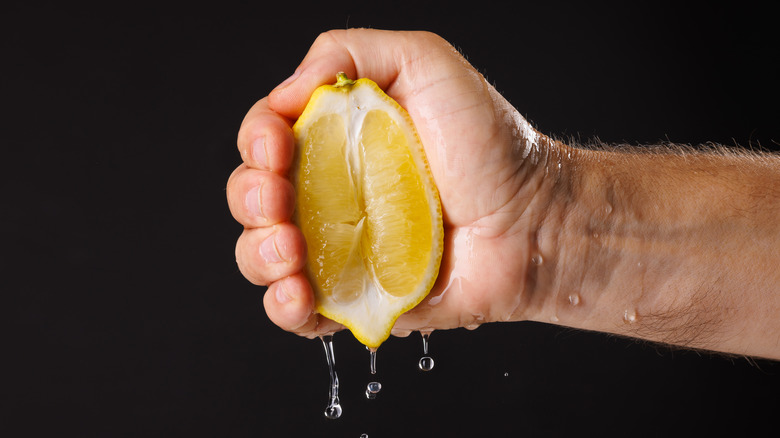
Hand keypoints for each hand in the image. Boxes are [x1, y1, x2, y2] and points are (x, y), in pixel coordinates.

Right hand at [226, 29, 557, 338]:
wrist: (534, 220)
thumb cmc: (491, 143)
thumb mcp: (425, 62)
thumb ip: (350, 52)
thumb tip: (286, 93)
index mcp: (338, 140)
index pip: (266, 139)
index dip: (257, 142)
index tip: (276, 147)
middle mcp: (331, 193)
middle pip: (253, 198)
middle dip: (251, 198)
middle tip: (279, 200)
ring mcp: (342, 248)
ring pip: (263, 256)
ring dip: (259, 254)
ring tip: (291, 251)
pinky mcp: (358, 297)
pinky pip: (302, 312)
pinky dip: (284, 308)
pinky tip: (298, 293)